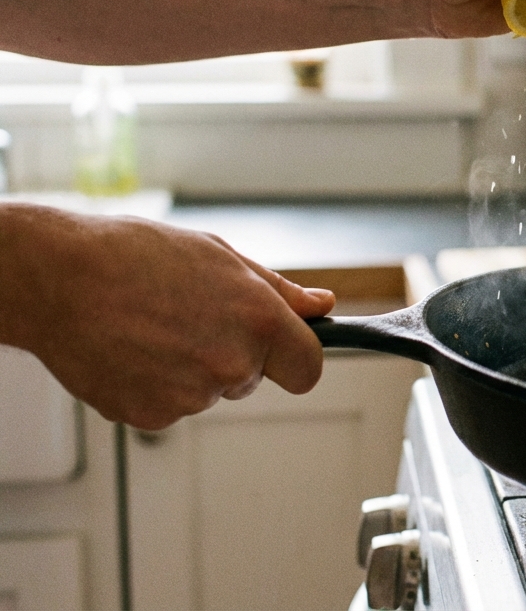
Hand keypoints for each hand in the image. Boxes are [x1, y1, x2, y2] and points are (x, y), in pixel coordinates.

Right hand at [0, 205, 334, 429]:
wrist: (55, 279)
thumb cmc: (133, 257)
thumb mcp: (220, 257)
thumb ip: (278, 291)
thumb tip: (320, 306)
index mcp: (257, 322)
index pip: (309, 369)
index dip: (297, 358)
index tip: (284, 350)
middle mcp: (230, 365)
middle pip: (252, 377)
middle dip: (233, 352)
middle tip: (188, 315)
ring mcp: (189, 397)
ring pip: (208, 390)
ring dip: (190, 367)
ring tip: (151, 326)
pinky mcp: (151, 417)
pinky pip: (171, 405)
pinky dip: (156, 384)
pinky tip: (132, 349)